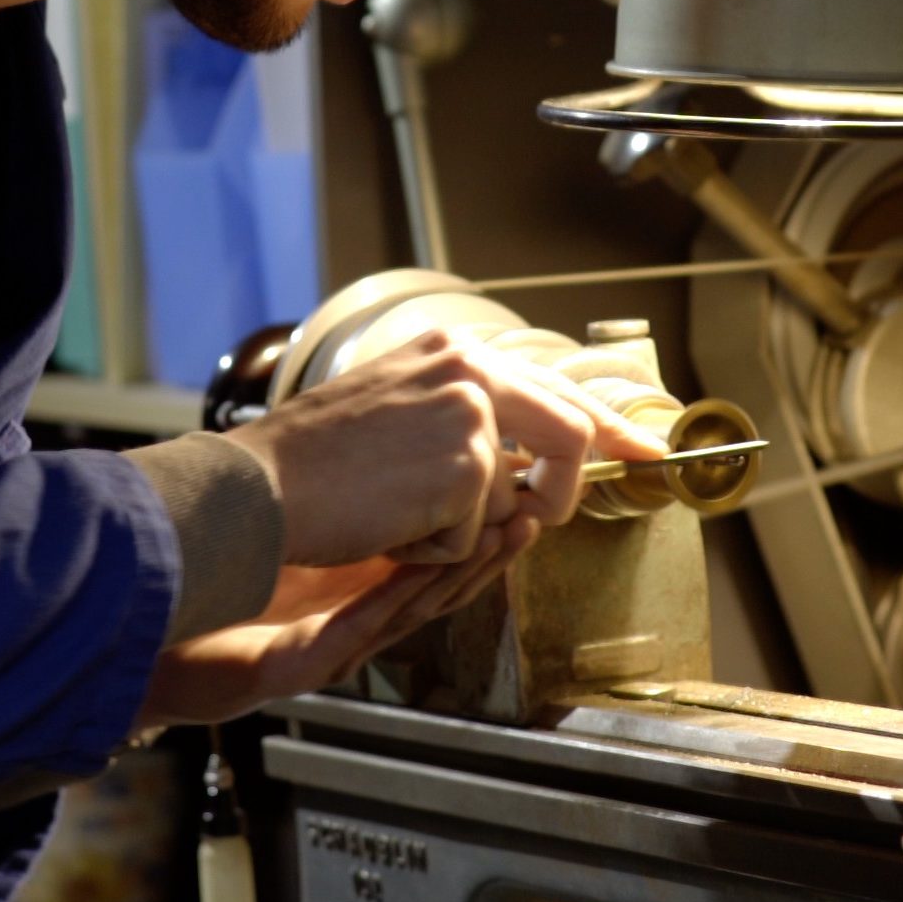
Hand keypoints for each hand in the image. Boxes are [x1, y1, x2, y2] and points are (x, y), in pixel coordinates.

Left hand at [131, 516, 537, 729]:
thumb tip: (399, 448)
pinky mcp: (301, 663)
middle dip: (496, 543)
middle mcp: (358, 617)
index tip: (529, 486)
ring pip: (415, 606)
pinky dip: (395, 598)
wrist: (159, 630)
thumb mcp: (306, 542)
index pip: (442, 552)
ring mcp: (334, 643)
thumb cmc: (224, 590)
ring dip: (464, 571)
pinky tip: (419, 570)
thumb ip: (357, 511)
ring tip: (506, 534)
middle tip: (541, 509)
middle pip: (444, 579)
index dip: (491, 523)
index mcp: (363, 586)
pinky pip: (359, 629)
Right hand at [226, 330, 668, 568]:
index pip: (553, 383)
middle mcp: (471, 371)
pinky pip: (476, 538)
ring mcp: (472, 418)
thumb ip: (460, 413)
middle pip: (571, 432)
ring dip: (461, 530)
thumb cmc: (310, 461)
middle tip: (551, 515)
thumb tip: (521, 458)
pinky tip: (385, 527)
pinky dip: (433, 550)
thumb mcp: (392, 405)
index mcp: (453, 351)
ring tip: (396, 514)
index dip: (605, 423)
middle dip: (568, 487)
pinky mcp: (465, 471)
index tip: (643, 450)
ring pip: (512, 502)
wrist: (259, 487)